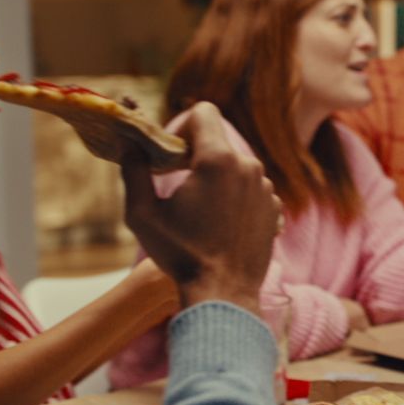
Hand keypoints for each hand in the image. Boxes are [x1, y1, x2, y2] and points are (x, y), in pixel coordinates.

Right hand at [120, 102, 280, 311]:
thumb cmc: (180, 253)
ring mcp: (266, 187)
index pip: (204, 112)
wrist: (223, 292)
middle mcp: (249, 167)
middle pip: (219, 140)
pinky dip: (236, 196)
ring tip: (201, 209)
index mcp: (218, 160)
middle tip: (180, 184)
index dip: (183, 125)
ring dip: (217, 177)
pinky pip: (251, 187)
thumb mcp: (142, 213)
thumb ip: (133, 170)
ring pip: (237, 164)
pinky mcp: (275, 207)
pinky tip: (221, 223)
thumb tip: (129, 144)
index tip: (172, 155)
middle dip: (197, 154)